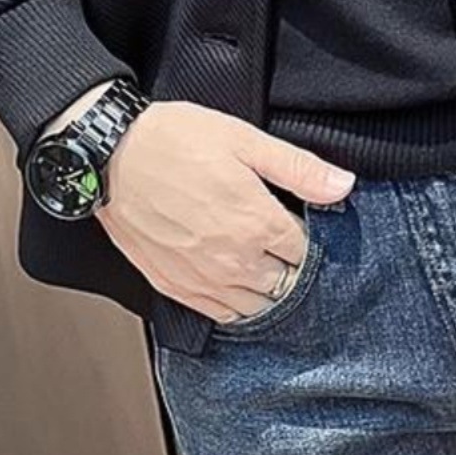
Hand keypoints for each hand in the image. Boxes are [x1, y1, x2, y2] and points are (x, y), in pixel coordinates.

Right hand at [94, 100, 355, 322]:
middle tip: (284, 245)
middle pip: (285, 285)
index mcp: (257, 224)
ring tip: (262, 264)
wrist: (110, 155)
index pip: (305, 252)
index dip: (308, 238)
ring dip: (265, 290)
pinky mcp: (172, 285)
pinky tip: (234, 282)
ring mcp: (201, 279)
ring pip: (255, 306)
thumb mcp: (245, 140)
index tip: (303, 223)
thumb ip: (299, 169)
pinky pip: (218, 314)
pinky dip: (234, 304)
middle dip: (291, 267)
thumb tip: (344, 186)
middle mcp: (233, 261)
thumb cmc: (174, 140)